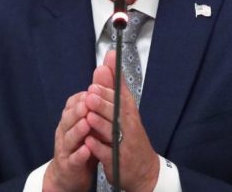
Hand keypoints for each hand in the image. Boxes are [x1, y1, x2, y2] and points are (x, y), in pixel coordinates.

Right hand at [43, 91, 101, 191]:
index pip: (74, 103)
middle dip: (78, 110)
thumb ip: (98, 94)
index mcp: (72, 117)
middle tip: (88, 103)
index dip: (83, 97)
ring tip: (87, 123)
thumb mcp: (92, 117)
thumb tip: (104, 67)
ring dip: (78, 130)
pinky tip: (87, 150)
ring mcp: (66, 148)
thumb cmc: (84, 140)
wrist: (71, 171)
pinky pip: (74, 159)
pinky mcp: (69, 165)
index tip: (93, 90)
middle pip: (69, 118)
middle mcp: (66, 130)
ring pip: (69, 137)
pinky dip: (80, 154)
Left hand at [85, 50, 159, 191]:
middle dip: (105, 102)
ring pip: (113, 133)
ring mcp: (124, 145)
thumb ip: (114, 87)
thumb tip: (106, 62)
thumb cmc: (130, 135)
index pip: (123, 96)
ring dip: (101, 123)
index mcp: (129, 113)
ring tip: (88, 113)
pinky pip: (108, 154)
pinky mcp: (118, 161)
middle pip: (118, 113)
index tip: (101, 72)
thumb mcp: (124, 110)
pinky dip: (99, 148)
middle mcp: (130, 127)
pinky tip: (88, 141)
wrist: (143, 169)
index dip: (112, 85)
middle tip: (91, 91)